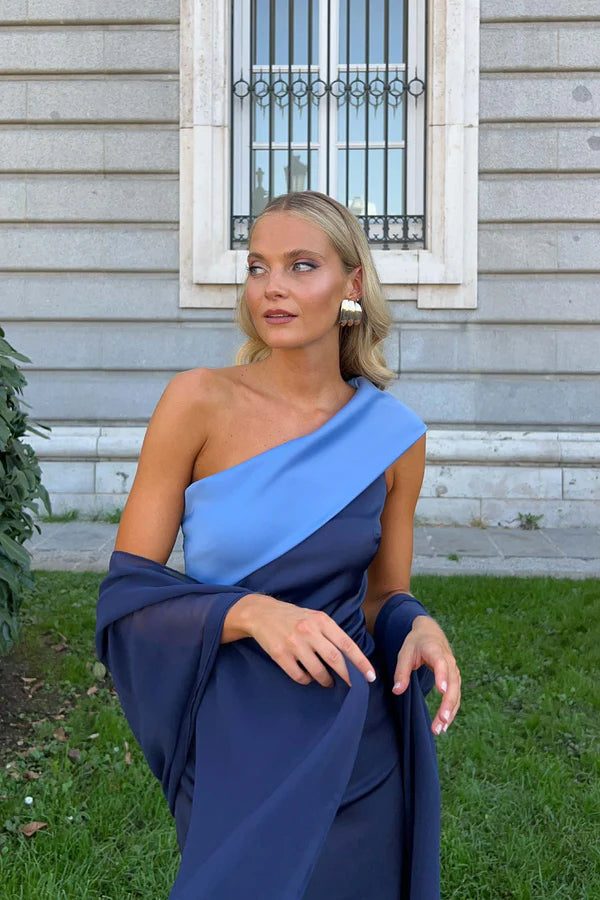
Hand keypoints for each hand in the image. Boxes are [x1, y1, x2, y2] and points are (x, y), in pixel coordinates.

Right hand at [242, 594, 377, 688]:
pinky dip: (307, 680)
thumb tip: (349, 659)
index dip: (361, 662)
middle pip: (335, 660)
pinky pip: (299, 676)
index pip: (347, 644)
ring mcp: (294, 644)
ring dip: (326, 681)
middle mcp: (309, 631)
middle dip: (347, 677)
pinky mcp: (280, 655)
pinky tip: (307, 676)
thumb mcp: (315, 618)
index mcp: (322, 621)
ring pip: (318, 671)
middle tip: (352, 687)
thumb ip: (330, 634)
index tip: (371, 676)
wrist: (262, 613)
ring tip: (328, 681)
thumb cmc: (293, 617)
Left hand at [391, 615, 460, 735]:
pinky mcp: (454, 678)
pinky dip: (451, 709)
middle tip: (440, 721)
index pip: (441, 664)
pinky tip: (444, 723)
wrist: (431, 633)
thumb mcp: (404, 653)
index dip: (442, 676)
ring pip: (456, 693)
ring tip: (440, 729)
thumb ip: (401, 672)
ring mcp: (454, 670)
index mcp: (435, 651)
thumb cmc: (416, 643)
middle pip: (452, 684)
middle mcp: (449, 661)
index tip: (441, 690)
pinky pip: (456, 695)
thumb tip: (397, 691)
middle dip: (447, 704)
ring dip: (450, 711)